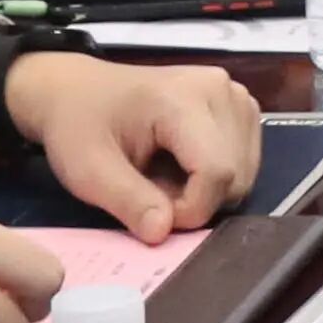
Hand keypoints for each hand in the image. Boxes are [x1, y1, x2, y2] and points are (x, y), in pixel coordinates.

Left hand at [10, 52, 271, 236]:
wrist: (78, 92)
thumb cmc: (78, 126)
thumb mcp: (87, 170)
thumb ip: (127, 201)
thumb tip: (162, 232)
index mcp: (184, 97)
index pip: (217, 171)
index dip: (189, 209)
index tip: (151, 213)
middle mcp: (223, 89)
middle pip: (236, 176)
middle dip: (196, 201)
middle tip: (150, 191)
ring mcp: (236, 96)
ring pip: (244, 174)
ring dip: (206, 192)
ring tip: (163, 176)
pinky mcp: (242, 107)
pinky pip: (244, 162)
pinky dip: (214, 178)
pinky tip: (182, 165)